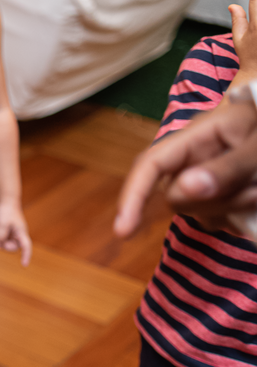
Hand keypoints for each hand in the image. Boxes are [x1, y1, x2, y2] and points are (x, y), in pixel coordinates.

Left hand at [0, 201, 31, 265]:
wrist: (7, 201)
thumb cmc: (6, 211)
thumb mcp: (2, 224)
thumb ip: (1, 236)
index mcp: (22, 232)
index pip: (26, 247)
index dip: (26, 256)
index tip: (24, 265)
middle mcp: (19, 234)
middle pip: (14, 247)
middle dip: (6, 246)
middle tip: (0, 241)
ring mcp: (14, 234)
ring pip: (7, 244)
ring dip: (1, 242)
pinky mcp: (8, 232)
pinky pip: (3, 240)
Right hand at [114, 0, 256, 236]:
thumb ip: (228, 167)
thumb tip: (183, 190)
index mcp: (195, 135)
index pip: (150, 164)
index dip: (132, 196)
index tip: (122, 231)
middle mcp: (192, 158)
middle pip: (176, 196)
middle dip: (214, 203)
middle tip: (256, 192)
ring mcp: (203, 178)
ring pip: (198, 212)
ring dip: (232, 209)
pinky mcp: (217, 195)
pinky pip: (215, 219)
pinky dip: (236, 217)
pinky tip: (254, 203)